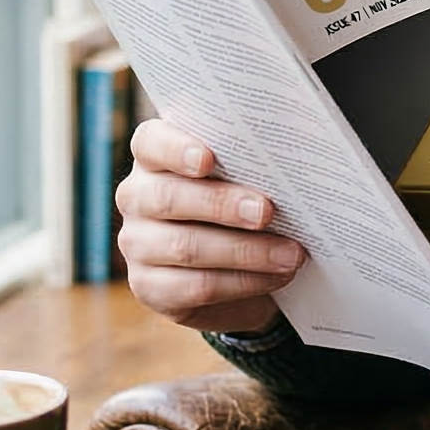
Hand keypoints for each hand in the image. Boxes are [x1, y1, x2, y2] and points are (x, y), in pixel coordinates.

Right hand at [116, 120, 304, 333]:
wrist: (238, 267)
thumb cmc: (244, 203)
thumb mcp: (247, 176)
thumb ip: (254, 163)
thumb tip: (292, 163)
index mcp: (155, 156)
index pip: (151, 142)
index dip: (175, 149)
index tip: (208, 160)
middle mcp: (136, 196)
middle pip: (169, 198)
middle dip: (222, 205)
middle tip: (268, 212)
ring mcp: (137, 244)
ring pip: (186, 247)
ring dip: (246, 252)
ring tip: (292, 253)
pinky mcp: (149, 287)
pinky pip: (196, 286)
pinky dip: (244, 282)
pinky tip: (277, 276)